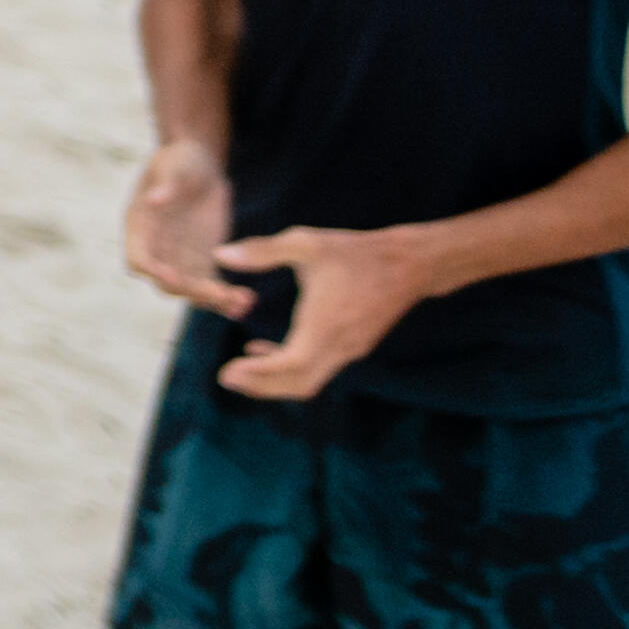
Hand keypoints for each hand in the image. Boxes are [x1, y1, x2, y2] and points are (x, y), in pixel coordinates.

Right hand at [124, 140, 244, 313]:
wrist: (200, 163)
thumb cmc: (181, 160)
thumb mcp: (173, 166)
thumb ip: (166, 184)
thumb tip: (154, 199)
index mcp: (140, 227)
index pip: (138, 259)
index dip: (153, 272)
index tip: (176, 277)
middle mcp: (157, 248)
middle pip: (167, 283)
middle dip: (192, 291)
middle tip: (221, 294)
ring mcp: (180, 257)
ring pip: (192, 291)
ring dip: (214, 300)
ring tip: (242, 302)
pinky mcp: (204, 260)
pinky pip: (212, 285)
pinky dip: (227, 297)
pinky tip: (248, 300)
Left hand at [214, 223, 447, 400]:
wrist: (408, 264)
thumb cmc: (354, 252)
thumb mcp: (305, 243)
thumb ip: (262, 251)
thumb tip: (219, 254)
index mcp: (326, 325)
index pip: (291, 366)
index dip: (258, 375)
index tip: (227, 373)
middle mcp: (340, 346)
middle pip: (299, 384)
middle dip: (261, 386)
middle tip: (225, 378)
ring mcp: (350, 350)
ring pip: (310, 380)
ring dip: (274, 380)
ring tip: (238, 371)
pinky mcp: (354, 346)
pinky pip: (319, 368)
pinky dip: (290, 368)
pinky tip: (261, 350)